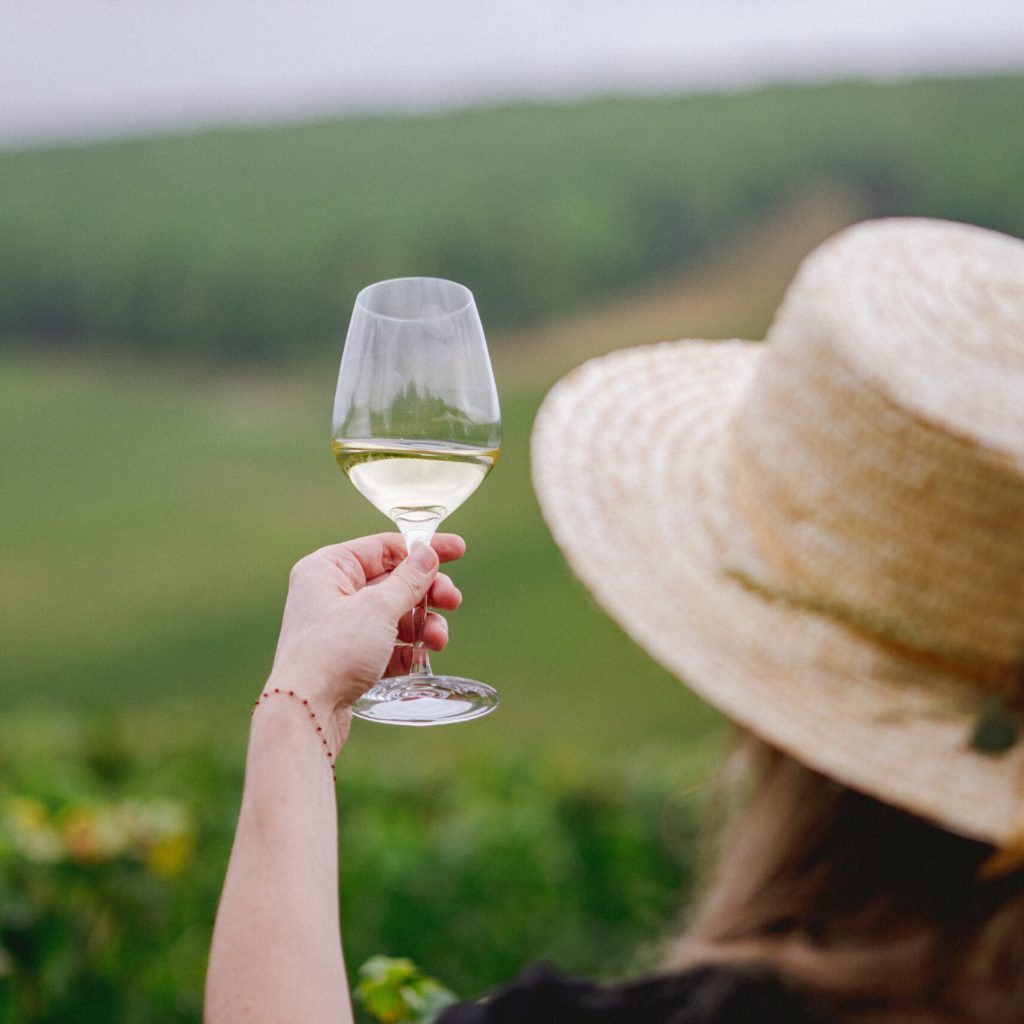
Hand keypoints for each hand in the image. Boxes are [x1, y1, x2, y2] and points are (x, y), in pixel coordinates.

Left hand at [264, 533, 464, 752]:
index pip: (383, 547)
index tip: (457, 550)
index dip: (422, 549)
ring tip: (438, 639)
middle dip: (427, 593)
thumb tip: (428, 554)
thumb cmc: (333, 651)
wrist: (306, 712)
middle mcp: (330, 593)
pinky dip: (407, 649)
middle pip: (393, 582)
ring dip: (422, 625)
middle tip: (453, 601)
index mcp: (328, 568)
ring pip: (393, 615)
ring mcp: (339, 627)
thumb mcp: (378, 608)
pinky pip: (386, 645)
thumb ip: (409, 580)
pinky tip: (421, 658)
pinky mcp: (347, 658)